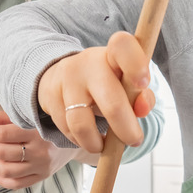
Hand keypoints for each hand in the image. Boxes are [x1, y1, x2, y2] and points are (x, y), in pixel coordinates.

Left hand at [0, 110, 97, 188]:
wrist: (75, 138)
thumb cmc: (47, 123)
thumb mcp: (27, 116)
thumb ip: (2, 118)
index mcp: (36, 132)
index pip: (3, 135)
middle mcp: (40, 151)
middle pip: (2, 153)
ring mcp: (41, 166)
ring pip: (7, 170)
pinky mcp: (42, 176)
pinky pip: (16, 184)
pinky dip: (1, 180)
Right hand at [37, 31, 154, 152]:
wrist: (63, 75)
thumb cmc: (107, 82)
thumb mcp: (127, 83)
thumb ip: (141, 96)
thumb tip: (142, 110)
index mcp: (113, 54)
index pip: (123, 47)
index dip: (136, 66)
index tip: (143, 84)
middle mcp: (88, 63)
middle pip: (111, 102)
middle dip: (126, 130)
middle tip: (134, 141)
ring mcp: (66, 79)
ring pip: (82, 125)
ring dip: (96, 143)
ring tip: (103, 145)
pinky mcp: (50, 96)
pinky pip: (67, 130)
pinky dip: (80, 140)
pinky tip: (87, 136)